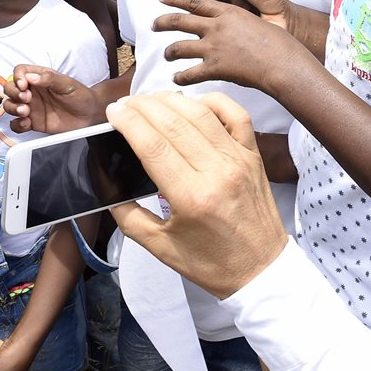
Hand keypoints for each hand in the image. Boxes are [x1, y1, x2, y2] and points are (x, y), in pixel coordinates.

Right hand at [3, 65, 103, 133]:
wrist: (89, 115)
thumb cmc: (80, 95)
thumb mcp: (68, 84)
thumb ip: (50, 79)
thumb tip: (31, 77)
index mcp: (39, 78)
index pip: (20, 72)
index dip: (17, 77)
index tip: (23, 85)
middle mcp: (32, 91)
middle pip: (10, 88)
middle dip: (14, 94)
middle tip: (26, 99)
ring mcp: (31, 107)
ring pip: (10, 105)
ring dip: (13, 108)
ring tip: (26, 112)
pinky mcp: (33, 122)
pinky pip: (16, 124)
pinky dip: (17, 124)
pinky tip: (27, 123)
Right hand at [107, 93, 286, 298]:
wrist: (261, 271)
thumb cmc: (213, 263)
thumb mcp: (160, 249)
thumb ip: (128, 218)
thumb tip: (109, 188)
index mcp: (191, 198)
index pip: (153, 145)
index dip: (128, 122)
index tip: (113, 112)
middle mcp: (217, 173)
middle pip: (173, 123)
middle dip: (142, 106)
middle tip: (125, 104)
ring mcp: (238, 160)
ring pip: (200, 113)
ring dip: (170, 100)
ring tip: (149, 100)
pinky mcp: (253, 156)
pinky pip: (236, 115)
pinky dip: (213, 101)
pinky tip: (193, 103)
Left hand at [154, 0, 310, 94]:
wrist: (283, 62)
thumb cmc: (277, 44)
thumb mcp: (254, 22)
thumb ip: (237, 24)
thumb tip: (231, 28)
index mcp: (227, 13)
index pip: (193, 1)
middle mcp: (216, 28)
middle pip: (179, 21)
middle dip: (162, 21)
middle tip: (154, 24)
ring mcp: (213, 48)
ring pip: (179, 47)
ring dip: (169, 52)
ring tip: (166, 54)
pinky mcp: (214, 68)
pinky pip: (190, 73)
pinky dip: (180, 77)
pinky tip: (176, 78)